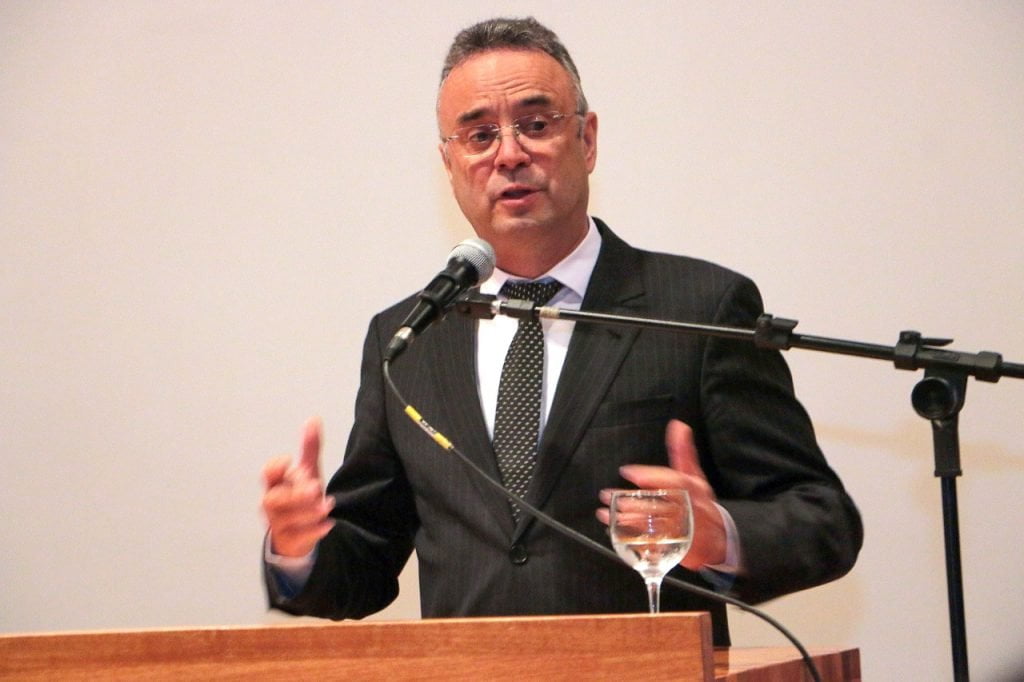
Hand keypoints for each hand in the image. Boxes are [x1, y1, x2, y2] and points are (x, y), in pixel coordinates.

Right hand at [261, 417, 335, 557]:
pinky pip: (296, 538)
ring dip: (307, 512)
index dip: (275, 468)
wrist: (294, 534)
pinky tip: (328, 524)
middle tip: (316, 487)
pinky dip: (313, 531)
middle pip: (274, 498)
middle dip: (294, 493)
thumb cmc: (299, 498)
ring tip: (327, 506)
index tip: (289, 461)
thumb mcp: (307, 472)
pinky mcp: (289, 541)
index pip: (268, 474)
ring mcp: (278, 524)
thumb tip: (313, 419)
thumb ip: (309, 448)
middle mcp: (273, 504)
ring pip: (284, 519)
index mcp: (276, 484)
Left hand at [597, 419, 725, 570]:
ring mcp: (686, 532)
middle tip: (610, 497)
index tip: (628, 472)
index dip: (650, 476)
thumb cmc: (701, 503)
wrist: (719, 539)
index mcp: (694, 490)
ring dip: (629, 520)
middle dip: (632, 502)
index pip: (674, 481)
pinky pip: (656, 546)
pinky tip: (618, 534)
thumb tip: (678, 425)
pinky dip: (635, 541)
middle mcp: (691, 510)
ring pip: (655, 526)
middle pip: (660, 506)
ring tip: (607, 514)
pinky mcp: (679, 549)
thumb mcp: (695, 476)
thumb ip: (683, 452)